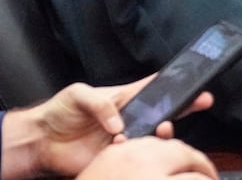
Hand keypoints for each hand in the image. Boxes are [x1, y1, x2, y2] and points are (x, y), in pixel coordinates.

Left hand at [0, 79, 213, 179]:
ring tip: (161, 129)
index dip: (174, 84)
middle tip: (200, 102)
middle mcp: (128, 119)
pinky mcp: (116, 160)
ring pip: (153, 138)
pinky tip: (128, 147)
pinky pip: (136, 159)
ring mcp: (125, 140)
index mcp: (122, 99)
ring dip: (161, 134)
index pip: (153, 88)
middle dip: (184, 107)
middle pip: (162, 113)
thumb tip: (119, 123)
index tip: (196, 82)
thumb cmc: (59, 111)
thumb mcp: (78, 94)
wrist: (41, 141)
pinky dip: (138, 155)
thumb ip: (100, 103)